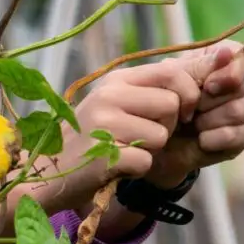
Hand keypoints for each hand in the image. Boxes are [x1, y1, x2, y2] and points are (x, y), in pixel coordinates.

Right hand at [30, 60, 205, 221]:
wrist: (49, 171)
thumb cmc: (91, 137)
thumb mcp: (115, 102)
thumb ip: (148, 89)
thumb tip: (193, 76)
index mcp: (115, 79)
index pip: (171, 71)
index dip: (187, 93)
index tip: (183, 113)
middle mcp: (109, 95)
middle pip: (171, 104)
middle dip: (168, 126)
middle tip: (143, 137)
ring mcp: (104, 124)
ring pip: (161, 136)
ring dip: (150, 150)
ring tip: (124, 150)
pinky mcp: (105, 154)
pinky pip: (146, 161)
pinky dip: (137, 170)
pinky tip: (117, 167)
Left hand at [146, 42, 243, 188]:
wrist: (157, 139)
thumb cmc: (164, 101)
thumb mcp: (173, 80)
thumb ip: (200, 66)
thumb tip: (226, 53)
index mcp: (224, 60)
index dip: (231, 72)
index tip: (209, 85)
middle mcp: (241, 83)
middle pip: (243, 86)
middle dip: (210, 100)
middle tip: (190, 108)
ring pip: (241, 110)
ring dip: (209, 119)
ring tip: (191, 123)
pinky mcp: (243, 135)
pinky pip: (237, 134)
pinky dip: (213, 138)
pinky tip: (200, 140)